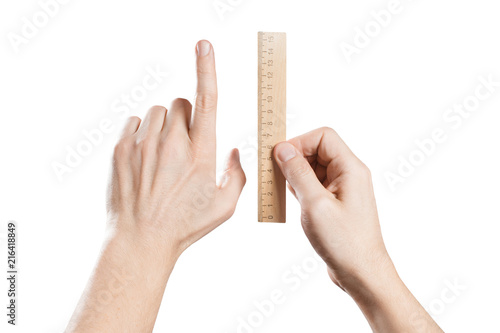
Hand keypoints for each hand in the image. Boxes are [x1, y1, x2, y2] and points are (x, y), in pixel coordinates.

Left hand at [107, 40, 245, 256]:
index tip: (204, 44)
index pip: (207, 100)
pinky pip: (135, 122)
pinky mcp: (122, 148)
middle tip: (184, 144)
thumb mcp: (224, 207)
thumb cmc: (184, 226)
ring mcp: (144, 143)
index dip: (206, 68)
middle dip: (186, 117)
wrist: (140, 240)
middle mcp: (172, 142)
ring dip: (164, 125)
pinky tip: (145, 157)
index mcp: (201, 153)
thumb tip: (232, 151)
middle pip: (181, 103)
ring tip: (163, 155)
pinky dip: (143, 133)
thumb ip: (236, 175)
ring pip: (158, 111)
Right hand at [274, 127, 441, 332]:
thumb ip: (298, 173)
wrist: (362, 273)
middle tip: (274, 174)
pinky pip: (314, 184)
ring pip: (313, 167)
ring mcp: (342, 189)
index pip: (323, 137)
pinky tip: (288, 199)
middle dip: (294, 158)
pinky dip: (299, 188)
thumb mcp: (315, 204)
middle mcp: (349, 175)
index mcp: (350, 169)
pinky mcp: (335, 202)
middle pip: (317, 150)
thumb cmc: (344, 242)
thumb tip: (283, 148)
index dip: (299, 142)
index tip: (279, 157)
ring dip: (294, 174)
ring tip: (279, 189)